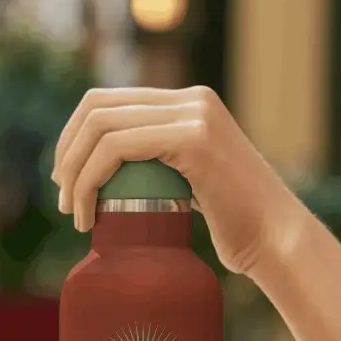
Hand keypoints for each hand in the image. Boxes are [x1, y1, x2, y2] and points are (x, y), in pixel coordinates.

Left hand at [52, 86, 307, 276]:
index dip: (74, 138)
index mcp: (189, 104)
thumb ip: (165, 168)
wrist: (276, 240)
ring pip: (102, 126)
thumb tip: (120, 180)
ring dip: (75, 172)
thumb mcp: (195, 185)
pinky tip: (91, 214)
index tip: (66, 183)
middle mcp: (191, 100)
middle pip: (97, 107)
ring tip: (75, 214)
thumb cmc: (237, 226)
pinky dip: (91, 179)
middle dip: (67, 154)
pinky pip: (119, 148)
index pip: (109, 102)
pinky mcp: (194, 139)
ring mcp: (194, 115)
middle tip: (63, 200)